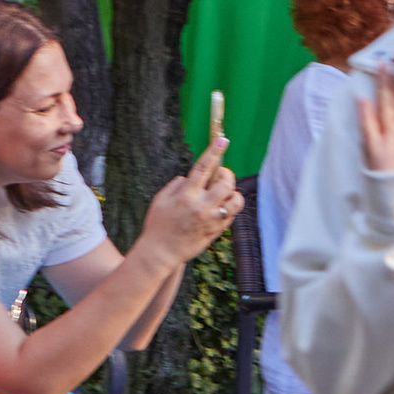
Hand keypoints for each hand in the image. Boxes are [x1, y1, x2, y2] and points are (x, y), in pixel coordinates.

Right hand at [143, 139, 241, 264]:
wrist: (161, 253)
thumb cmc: (158, 224)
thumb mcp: (161, 200)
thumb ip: (177, 185)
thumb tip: (190, 177)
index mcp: (186, 195)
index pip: (203, 168)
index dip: (214, 151)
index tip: (223, 140)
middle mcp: (201, 206)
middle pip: (226, 183)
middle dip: (226, 175)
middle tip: (220, 176)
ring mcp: (211, 220)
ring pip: (235, 200)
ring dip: (232, 193)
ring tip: (223, 194)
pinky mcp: (216, 231)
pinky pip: (231, 215)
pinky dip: (229, 208)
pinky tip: (219, 208)